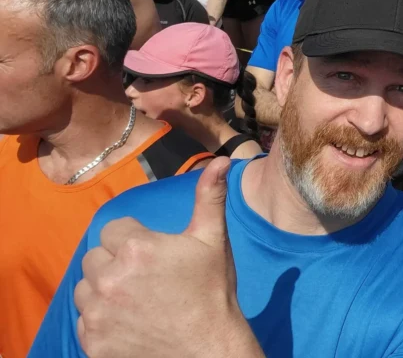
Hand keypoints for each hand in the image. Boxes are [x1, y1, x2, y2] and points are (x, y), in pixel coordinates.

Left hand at [73, 159, 263, 357]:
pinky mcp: (93, 343)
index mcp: (136, 248)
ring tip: (135, 299)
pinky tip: (129, 322)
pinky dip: (101, 320)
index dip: (136, 239)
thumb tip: (220, 161)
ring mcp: (98, 314)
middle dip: (116, 263)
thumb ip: (209, 197)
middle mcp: (109, 279)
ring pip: (85, 289)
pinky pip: (84, 320)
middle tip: (147, 278)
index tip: (155, 255)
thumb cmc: (212, 292)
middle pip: (96, 257)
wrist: (209, 349)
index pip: (114, 229)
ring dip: (103, 290)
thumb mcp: (213, 240)